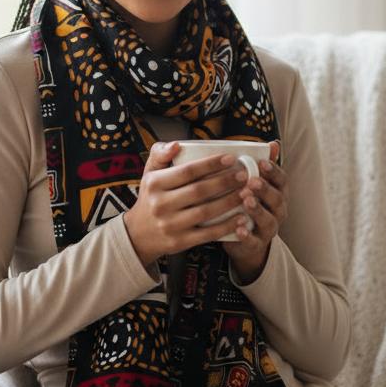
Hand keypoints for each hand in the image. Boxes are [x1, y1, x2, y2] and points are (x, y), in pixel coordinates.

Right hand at [123, 140, 271, 269]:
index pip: (187, 171)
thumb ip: (160, 154)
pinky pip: (207, 234)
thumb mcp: (149, 173)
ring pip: (206, 212)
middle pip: (199, 191)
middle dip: (225, 182)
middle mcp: (160, 204)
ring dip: (229, 202)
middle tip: (243, 175)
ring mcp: (170, 225)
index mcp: (155, 183)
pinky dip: (226, 226)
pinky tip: (241, 219)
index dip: (211, 164)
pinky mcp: (179, 242)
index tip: (231, 158)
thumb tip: (177, 144)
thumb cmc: (151, 197)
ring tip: (247, 193)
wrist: (139, 234)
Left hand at [220, 142, 287, 283]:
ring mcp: (268, 229)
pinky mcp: (255, 244)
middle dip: (265, 189)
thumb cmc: (250, 204)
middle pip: (277, 199)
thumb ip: (264, 166)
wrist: (246, 242)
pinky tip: (238, 228)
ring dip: (257, 210)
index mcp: (278, 193)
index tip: (261, 162)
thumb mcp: (257, 185)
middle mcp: (278, 211)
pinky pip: (253, 241)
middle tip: (251, 181)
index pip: (282, 180)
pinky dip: (247, 235)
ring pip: (268, 220)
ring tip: (246, 200)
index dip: (273, 171)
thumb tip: (274, 143)